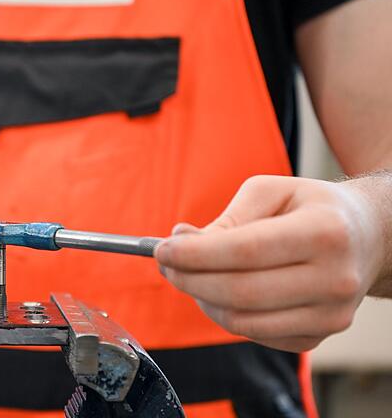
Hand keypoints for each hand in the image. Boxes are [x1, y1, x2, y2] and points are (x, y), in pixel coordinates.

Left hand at [156, 175, 384, 351]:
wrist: (367, 237)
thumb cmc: (311, 208)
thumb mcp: (271, 192)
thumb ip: (226, 218)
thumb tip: (181, 242)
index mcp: (324, 232)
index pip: (245, 251)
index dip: (195, 255)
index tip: (161, 250)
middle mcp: (334, 279)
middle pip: (239, 292)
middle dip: (189, 279)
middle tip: (164, 264)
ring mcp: (330, 315)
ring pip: (242, 321)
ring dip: (201, 299)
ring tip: (189, 275)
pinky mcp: (317, 337)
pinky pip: (253, 335)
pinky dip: (225, 314)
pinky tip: (219, 291)